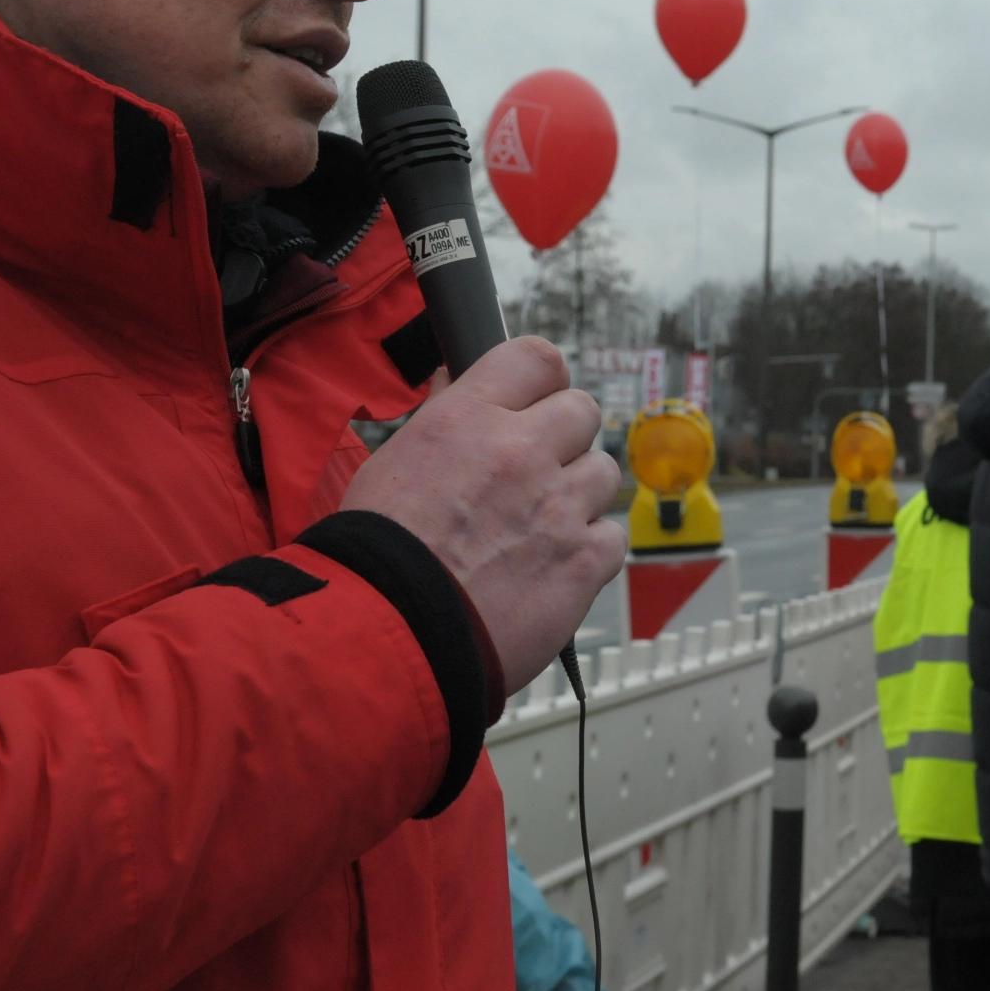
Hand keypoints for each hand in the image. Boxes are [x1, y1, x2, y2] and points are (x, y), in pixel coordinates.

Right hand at [341, 337, 627, 691]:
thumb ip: (441, 421)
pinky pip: (613, 537)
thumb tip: (457, 384)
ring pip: (603, 473)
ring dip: (578, 495)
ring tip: (537, 529)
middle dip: (565, 437)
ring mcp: (560, 505)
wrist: (389, 633)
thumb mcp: (392, 464)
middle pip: (584, 410)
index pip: (536, 357)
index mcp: (469, 418)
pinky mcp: (585, 559)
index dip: (544, 377)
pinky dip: (591, 552)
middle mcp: (522, 451)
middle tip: (537, 471)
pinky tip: (553, 568)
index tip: (541, 395)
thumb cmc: (376, 556)